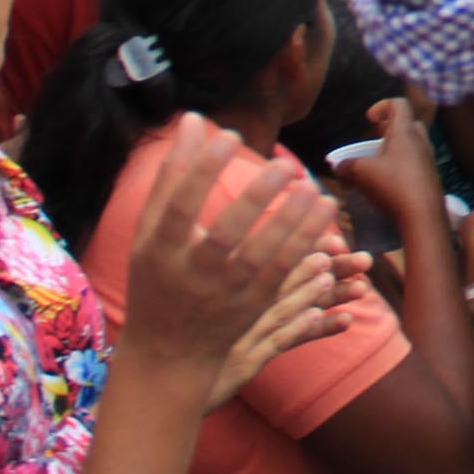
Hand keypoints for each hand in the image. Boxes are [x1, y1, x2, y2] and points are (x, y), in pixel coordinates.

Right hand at [114, 115, 341, 398]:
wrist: (167, 354)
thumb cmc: (156, 280)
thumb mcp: (149, 233)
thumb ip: (171, 176)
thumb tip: (193, 119)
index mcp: (158, 252)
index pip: (178, 208)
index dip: (202, 172)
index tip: (229, 137)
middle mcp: (190, 275)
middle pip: (225, 236)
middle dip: (256, 200)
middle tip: (285, 165)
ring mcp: (223, 295)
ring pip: (262, 259)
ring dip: (292, 224)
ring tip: (314, 188)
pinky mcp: (252, 308)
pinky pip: (283, 276)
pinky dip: (305, 246)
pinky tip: (324, 214)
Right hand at [332, 95, 447, 236]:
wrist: (423, 216)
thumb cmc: (393, 186)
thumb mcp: (362, 173)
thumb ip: (347, 166)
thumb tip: (339, 167)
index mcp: (405, 132)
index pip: (399, 104)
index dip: (382, 106)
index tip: (369, 119)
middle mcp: (421, 142)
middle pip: (407, 123)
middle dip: (390, 128)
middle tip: (375, 140)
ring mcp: (429, 159)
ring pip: (413, 144)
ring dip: (396, 148)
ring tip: (378, 163)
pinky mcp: (431, 177)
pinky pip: (416, 162)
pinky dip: (402, 165)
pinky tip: (389, 181)